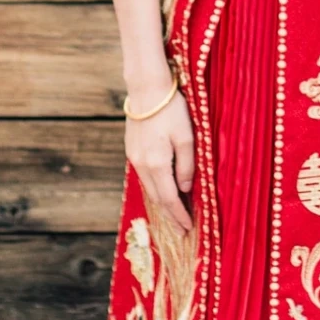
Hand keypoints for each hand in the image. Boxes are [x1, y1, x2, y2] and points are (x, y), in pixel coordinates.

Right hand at [125, 78, 195, 233]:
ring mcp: (134, 158)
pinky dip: (156, 188)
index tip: (188, 228)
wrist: (146, 89)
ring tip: (174, 216)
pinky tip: (164, 191)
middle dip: (170, 215)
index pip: (170, 198)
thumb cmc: (171, 110)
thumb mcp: (187, 138)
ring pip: (150, 188)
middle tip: (182, 230)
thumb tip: (185, 188)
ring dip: (162, 203)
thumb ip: (187, 166)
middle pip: (157, 198)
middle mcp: (141, 164)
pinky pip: (145, 177)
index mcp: (156, 163)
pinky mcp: (132, 150)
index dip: (179, 216)